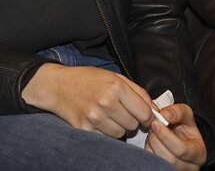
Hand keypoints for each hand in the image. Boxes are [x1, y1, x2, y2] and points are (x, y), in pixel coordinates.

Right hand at [21, 63, 156, 137]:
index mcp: (116, 87)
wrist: (58, 86)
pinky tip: (98, 120)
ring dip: (118, 127)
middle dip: (131, 121)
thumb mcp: (114, 76)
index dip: (147, 117)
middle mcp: (106, 102)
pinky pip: (107, 138)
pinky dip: (106, 132)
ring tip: (108, 115)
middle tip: (121, 112)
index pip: (144, 112)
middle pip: (133, 125)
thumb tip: (156, 110)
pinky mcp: (85, 128)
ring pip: (121, 134)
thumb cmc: (88, 79)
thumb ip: (138, 91)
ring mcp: (95, 117)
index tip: (144, 116)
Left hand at [145, 103, 206, 169]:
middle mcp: (189, 167)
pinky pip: (151, 162)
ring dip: (151, 143)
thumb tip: (164, 114)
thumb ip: (178, 111)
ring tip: (153, 132)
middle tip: (152, 126)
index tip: (155, 123)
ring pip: (158, 161)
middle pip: (169, 158)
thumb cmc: (184, 127)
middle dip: (156, 139)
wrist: (179, 136)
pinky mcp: (163, 169)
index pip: (180, 149)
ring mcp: (175, 170)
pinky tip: (152, 141)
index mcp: (198, 154)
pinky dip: (148, 149)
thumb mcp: (186, 115)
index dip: (165, 136)